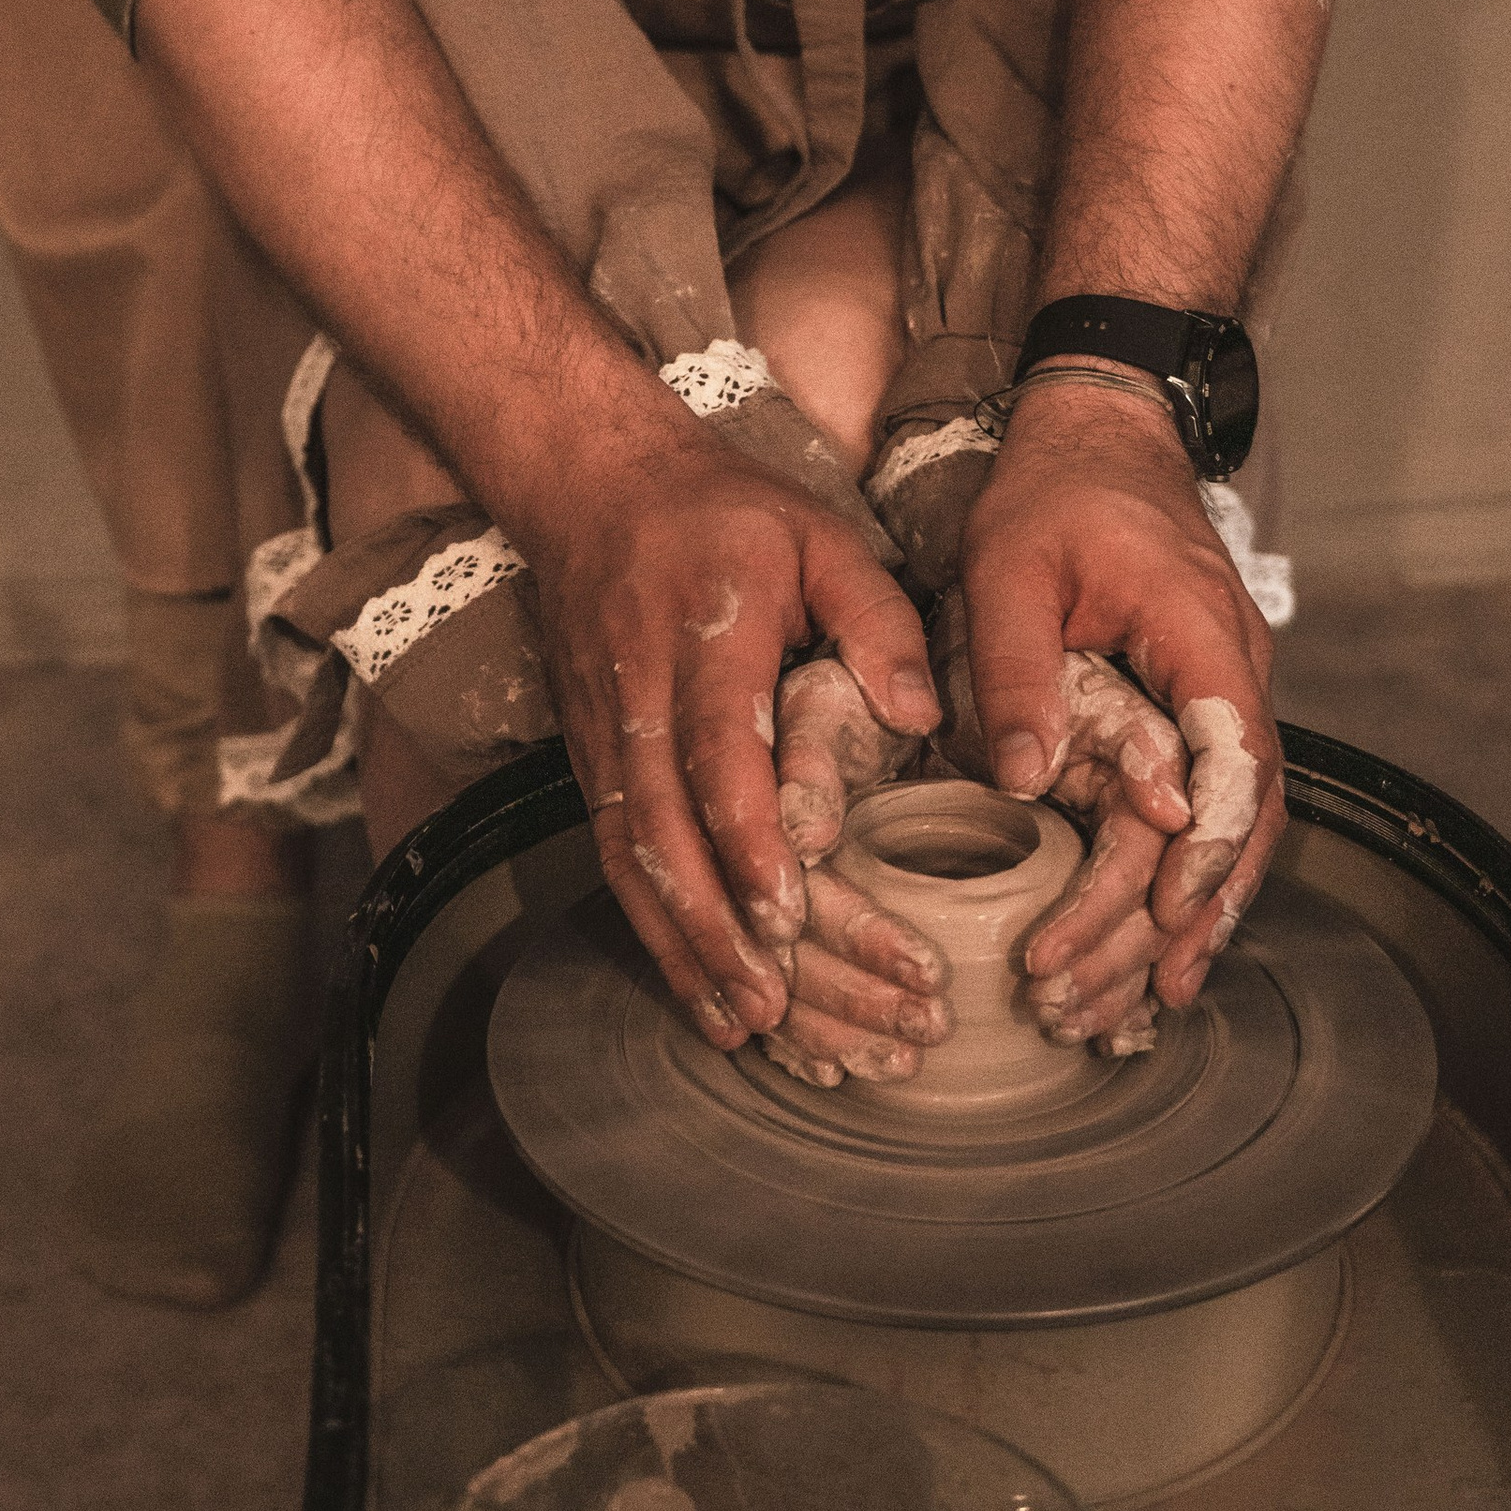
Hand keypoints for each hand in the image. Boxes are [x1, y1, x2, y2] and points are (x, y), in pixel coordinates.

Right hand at [522, 432, 936, 1053]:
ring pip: (630, 859)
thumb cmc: (723, 512)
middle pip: (663, 831)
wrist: (592, 486)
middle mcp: (639, 698)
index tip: (788, 912)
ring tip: (745, 1024)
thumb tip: (920, 711)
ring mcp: (604, 735)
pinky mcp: (591, 759)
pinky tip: (702, 992)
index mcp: (703, 638)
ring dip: (684, 948)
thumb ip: (876, 617)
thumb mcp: (819, 533)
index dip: (745, 839)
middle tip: (781, 1005)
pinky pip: (615, 858)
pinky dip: (656, 934)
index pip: (714, 754)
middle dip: (719, 927)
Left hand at [956, 378, 1284, 1029]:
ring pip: (1239, 825)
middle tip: (1135, 993)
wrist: (1102, 431)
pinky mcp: (1199, 706)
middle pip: (1246, 818)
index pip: (1234, 763)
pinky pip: (1212, 805)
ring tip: (1148, 998)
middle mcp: (1236, 674)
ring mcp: (1226, 693)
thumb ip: (1017, 669)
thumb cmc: (1054, 490)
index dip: (1206, 849)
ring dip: (1197, 912)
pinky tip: (1156, 939)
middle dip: (1195, 914)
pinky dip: (1189, 875)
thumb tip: (1017, 782)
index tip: (1167, 918)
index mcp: (1203, 638)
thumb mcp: (1011, 566)